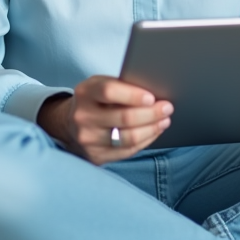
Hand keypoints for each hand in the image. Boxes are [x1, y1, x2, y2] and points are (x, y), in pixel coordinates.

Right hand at [38, 76, 171, 164]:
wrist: (71, 122)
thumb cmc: (96, 99)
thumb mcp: (101, 84)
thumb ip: (122, 86)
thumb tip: (155, 93)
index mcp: (85, 92)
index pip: (109, 92)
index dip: (133, 95)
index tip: (152, 97)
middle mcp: (83, 117)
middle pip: (123, 118)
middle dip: (151, 113)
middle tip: (168, 108)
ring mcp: (87, 139)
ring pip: (128, 138)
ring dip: (152, 129)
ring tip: (164, 120)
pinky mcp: (95, 155)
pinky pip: (127, 151)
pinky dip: (146, 140)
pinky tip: (154, 132)